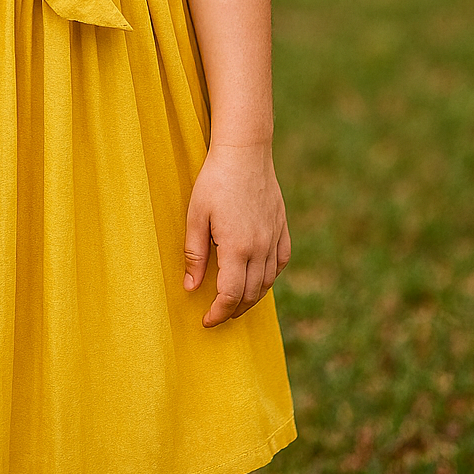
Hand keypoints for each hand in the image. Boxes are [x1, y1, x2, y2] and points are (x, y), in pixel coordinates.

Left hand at [183, 143, 289, 326]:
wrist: (245, 153)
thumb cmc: (215, 181)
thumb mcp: (195, 215)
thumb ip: (194, 254)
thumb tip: (191, 288)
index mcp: (237, 247)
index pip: (230, 295)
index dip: (218, 313)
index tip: (206, 321)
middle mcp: (260, 248)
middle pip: (250, 294)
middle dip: (233, 310)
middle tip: (217, 314)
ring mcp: (274, 238)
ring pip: (267, 282)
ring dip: (251, 298)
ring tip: (234, 302)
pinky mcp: (282, 228)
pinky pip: (280, 263)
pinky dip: (269, 278)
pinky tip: (258, 279)